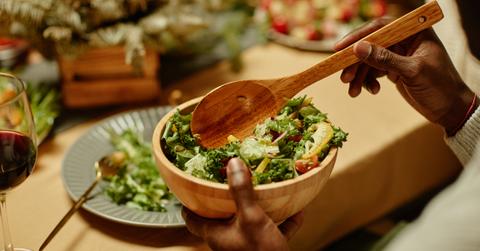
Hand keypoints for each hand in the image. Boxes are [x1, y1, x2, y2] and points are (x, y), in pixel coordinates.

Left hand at [182, 158, 303, 250]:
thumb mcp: (252, 218)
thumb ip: (242, 191)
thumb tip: (233, 163)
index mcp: (216, 234)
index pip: (191, 218)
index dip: (189, 201)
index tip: (192, 182)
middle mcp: (228, 240)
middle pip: (220, 216)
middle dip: (227, 198)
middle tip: (230, 178)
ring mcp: (247, 246)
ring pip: (248, 222)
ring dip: (257, 207)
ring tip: (263, 189)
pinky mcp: (266, 249)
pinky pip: (273, 231)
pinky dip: (284, 221)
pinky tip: (297, 210)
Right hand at [335, 17, 476, 134]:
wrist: (450, 109)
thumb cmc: (439, 87)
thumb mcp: (412, 71)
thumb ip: (385, 59)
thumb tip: (358, 48)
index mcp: (415, 32)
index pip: (381, 27)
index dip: (359, 36)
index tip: (340, 48)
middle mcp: (405, 40)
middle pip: (371, 44)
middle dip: (356, 62)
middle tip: (344, 77)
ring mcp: (398, 55)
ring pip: (369, 60)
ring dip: (359, 76)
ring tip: (353, 91)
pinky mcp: (394, 69)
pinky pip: (373, 71)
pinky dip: (368, 81)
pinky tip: (372, 91)